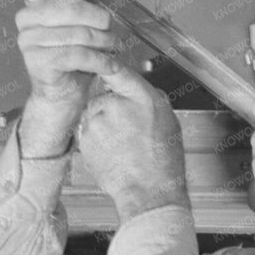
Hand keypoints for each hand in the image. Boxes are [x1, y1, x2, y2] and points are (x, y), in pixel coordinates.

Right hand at [13, 0, 125, 109]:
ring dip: (104, 41)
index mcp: (36, 5)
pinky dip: (100, 60)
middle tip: (111, 27)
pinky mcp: (38, 63)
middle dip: (99, 16)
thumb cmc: (75, 57)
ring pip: (77, 32)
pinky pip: (77, 54)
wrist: (64, 96)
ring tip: (113, 47)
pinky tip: (109, 64)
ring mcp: (29, 41)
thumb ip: (83, 2)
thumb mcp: (83, 24)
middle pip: (69, 6)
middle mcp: (27, 20)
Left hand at [76, 61, 187, 221]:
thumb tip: (138, 88)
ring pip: (93, 116)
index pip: (118, 70)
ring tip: (121, 146)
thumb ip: (149, 99)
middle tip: (126, 132)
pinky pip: (88, 133)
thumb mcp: (168, 121)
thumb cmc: (163, 160)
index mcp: (141, 97)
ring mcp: (98, 122)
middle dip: (110, 109)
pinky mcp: (86, 139)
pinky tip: (113, 154)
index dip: (108, 66)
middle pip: (103, 96)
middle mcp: (117, 105)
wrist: (150, 191)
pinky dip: (96, 142)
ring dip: (102, 126)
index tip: (102, 62)